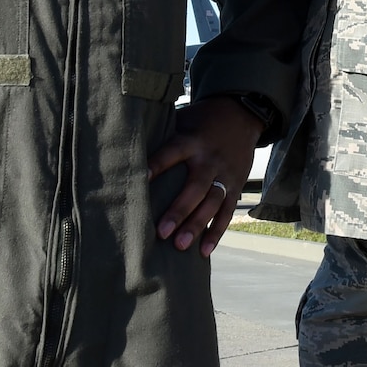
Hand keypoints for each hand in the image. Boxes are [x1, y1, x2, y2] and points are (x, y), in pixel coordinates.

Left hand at [147, 96, 261, 256]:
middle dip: (179, 210)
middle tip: (161, 232)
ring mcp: (225, 175)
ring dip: (197, 225)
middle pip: (195, 187)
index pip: (171, 154)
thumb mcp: (182, 120)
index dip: (156, 166)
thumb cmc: (201, 121)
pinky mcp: (236, 186)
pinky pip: (227, 212)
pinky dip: (217, 232)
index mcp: (191, 141)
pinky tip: (204, 251)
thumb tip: (124, 145)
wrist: (242, 115)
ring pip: (212, 203)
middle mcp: (209, 160)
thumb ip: (160, 135)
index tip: (140, 180)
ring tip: (180, 246)